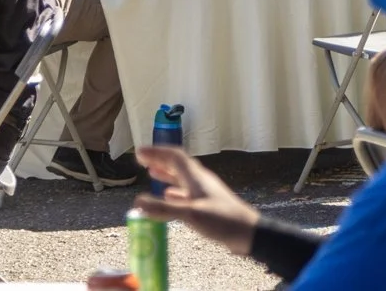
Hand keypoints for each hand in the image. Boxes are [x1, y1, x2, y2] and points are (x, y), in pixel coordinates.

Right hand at [133, 147, 261, 255]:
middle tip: (142, 160)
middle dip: (159, 160)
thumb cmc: (222, 220)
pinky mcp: (208, 203)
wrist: (247, 232)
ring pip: (182, 177)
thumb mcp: (191, 215)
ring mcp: (204, 191)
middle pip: (177, 164)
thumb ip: (164, 209)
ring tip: (151, 172)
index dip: (156, 152)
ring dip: (166, 173)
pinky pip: (187, 191)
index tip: (139, 152)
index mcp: (196, 177)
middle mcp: (199, 180)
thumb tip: (137, 202)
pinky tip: (169, 196)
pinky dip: (174, 190)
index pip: (174, 156)